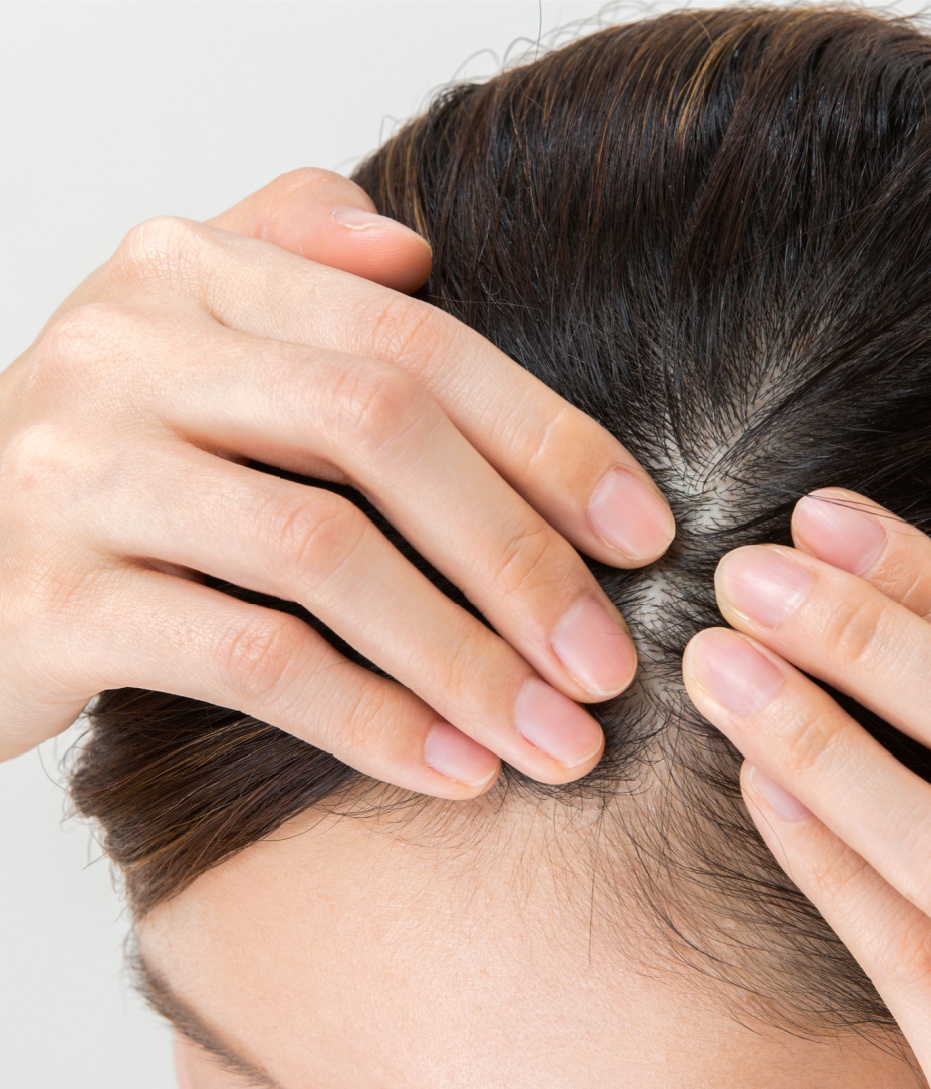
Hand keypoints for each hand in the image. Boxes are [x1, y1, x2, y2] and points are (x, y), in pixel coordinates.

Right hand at [0, 169, 673, 793]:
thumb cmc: (103, 466)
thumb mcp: (182, 340)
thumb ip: (288, 260)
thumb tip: (413, 248)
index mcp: (188, 277)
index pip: (414, 343)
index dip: (548, 439)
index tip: (645, 535)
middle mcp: (126, 349)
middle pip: (381, 432)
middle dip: (520, 556)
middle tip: (608, 662)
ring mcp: (75, 469)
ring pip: (324, 552)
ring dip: (465, 659)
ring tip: (556, 738)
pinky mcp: (42, 597)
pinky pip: (249, 660)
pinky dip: (369, 721)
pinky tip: (451, 771)